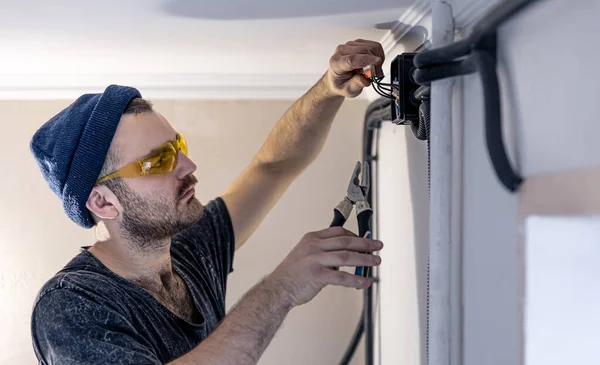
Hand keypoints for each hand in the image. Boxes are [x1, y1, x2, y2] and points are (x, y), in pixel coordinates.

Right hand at [268, 226, 382, 306]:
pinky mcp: (317, 275)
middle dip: (365, 244)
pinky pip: (341, 276)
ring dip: (364, 259)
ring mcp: (315, 259)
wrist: (277, 289)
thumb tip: (348, 256)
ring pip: (346, 256)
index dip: (355, 235)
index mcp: (312, 238)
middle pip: (345, 241)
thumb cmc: (293, 274)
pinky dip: (355, 279)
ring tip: (376, 261)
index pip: (338, 232)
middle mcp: (313, 246)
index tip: (366, 240)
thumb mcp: (306, 254)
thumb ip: (325, 252)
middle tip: (378, 246)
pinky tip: (364, 282)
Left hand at [325, 39, 384, 97]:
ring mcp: (350, 45)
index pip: (351, 59)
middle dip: (375, 62)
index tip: (378, 62)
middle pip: (363, 51)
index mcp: (336, 63)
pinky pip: (374, 45)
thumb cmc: (342, 84)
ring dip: (378, 58)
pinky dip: (378, 54)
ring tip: (374, 70)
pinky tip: (374, 63)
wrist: (339, 79)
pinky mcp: (358, 43)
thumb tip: (365, 80)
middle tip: (377, 74)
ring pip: (371, 47)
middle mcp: (341, 51)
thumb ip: (356, 85)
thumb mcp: (347, 90)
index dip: (366, 59)